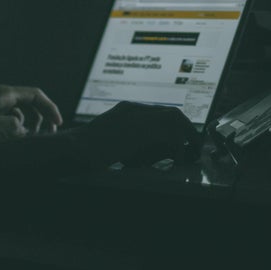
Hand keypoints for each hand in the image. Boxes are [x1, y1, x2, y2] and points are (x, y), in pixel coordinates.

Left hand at [0, 84, 63, 139]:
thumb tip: (23, 127)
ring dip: (27, 125)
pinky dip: (13, 129)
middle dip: (41, 117)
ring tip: (28, 140)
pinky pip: (7, 119)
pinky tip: (8, 141)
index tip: (58, 124)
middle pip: (30, 102)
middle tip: (48, 134)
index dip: (49, 108)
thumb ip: (6, 125)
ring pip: (19, 112)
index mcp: (2, 94)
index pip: (35, 95)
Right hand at [71, 101, 199, 167]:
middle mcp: (134, 109)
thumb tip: (162, 153)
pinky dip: (177, 147)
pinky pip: (168, 134)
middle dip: (187, 128)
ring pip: (173, 119)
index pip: (161, 112)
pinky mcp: (138, 129)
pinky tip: (177, 160)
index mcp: (128, 110)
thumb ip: (136, 142)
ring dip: (186, 134)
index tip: (187, 137)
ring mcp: (136, 116)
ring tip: (192, 150)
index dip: (177, 125)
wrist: (75, 148)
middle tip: (195, 144)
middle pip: (171, 112)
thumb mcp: (116, 141)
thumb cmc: (91, 150)